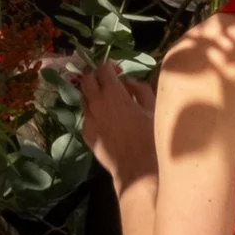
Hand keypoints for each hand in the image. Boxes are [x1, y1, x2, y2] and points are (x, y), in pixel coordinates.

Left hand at [77, 58, 156, 187]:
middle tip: (108, 81)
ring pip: (84, 97)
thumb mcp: (151, 107)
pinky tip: (107, 120)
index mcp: (112, 93)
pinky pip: (87, 116)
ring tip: (107, 101)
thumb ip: (139, 89)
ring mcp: (88, 119)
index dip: (110, 66)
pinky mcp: (86, 134)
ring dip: (93, 94)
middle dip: (96, 75)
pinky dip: (94, 111)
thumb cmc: (149, 136)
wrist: (137, 168)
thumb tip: (128, 83)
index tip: (118, 72)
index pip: (102, 68)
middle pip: (86, 79)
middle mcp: (95, 103)